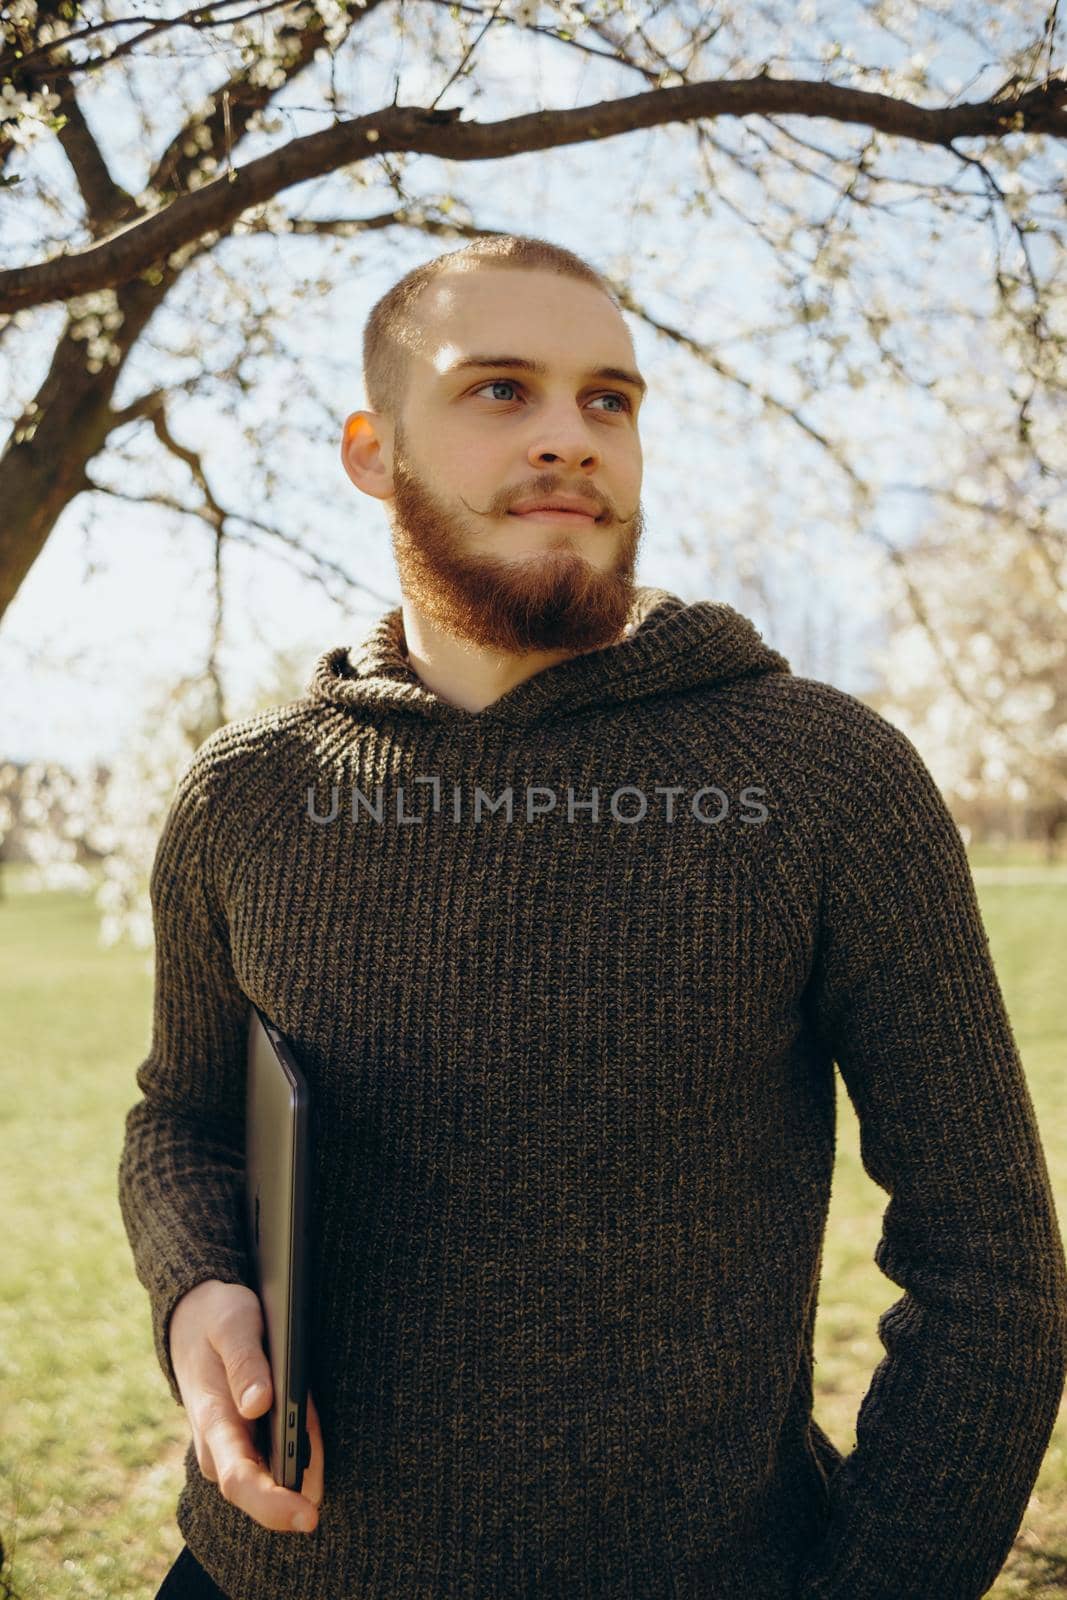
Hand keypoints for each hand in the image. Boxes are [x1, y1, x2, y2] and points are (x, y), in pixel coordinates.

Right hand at [168, 1278, 323, 1532]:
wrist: (193, 1319)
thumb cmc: (216, 1318)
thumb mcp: (233, 1323)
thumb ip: (244, 1362)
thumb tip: (258, 1404)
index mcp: (212, 1420)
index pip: (240, 1480)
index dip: (274, 1504)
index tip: (309, 1515)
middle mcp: (217, 1448)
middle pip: (262, 1489)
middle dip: (302, 1483)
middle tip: (323, 1451)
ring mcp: (227, 1449)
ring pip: (272, 1476)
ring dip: (304, 1464)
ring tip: (315, 1421)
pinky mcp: (240, 1444)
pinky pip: (273, 1461)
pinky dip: (299, 1451)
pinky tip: (310, 1428)